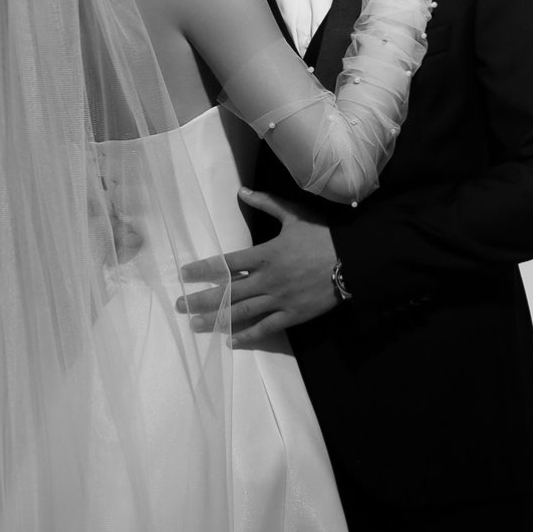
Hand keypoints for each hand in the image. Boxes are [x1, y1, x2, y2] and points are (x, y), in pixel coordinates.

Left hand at [176, 189, 338, 347]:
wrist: (352, 261)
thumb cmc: (322, 235)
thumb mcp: (293, 215)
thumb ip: (265, 203)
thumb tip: (241, 190)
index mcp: (265, 254)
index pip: (227, 264)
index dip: (203, 270)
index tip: (184, 275)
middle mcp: (267, 280)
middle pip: (228, 292)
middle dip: (201, 299)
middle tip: (180, 306)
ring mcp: (279, 299)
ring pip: (242, 312)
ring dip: (216, 319)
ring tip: (195, 325)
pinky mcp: (293, 315)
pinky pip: (266, 328)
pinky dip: (247, 335)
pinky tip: (231, 341)